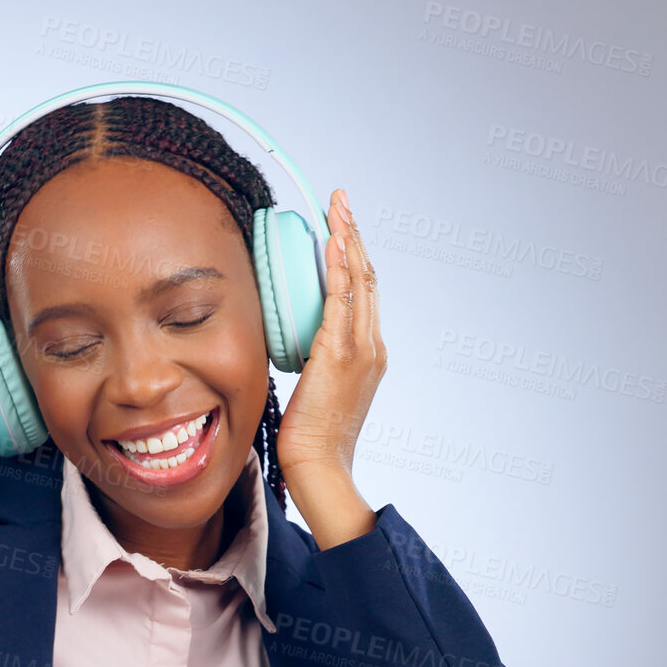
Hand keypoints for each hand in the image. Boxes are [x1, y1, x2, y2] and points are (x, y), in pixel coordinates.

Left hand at [275, 188, 385, 489]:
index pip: (364, 293)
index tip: (342, 227)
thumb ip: (315, 361)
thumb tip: (294, 344)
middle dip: (354, 234)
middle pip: (367, 277)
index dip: (354, 255)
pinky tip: (333, 242)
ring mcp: (361, 349)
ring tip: (338, 207)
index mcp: (369, 353)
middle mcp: (371, 345)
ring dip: (348, 238)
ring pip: (359, 281)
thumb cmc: (313, 438)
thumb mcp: (317, 389)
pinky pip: (341, 301)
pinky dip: (339, 268)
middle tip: (341, 201)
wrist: (320, 465)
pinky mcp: (340, 355)